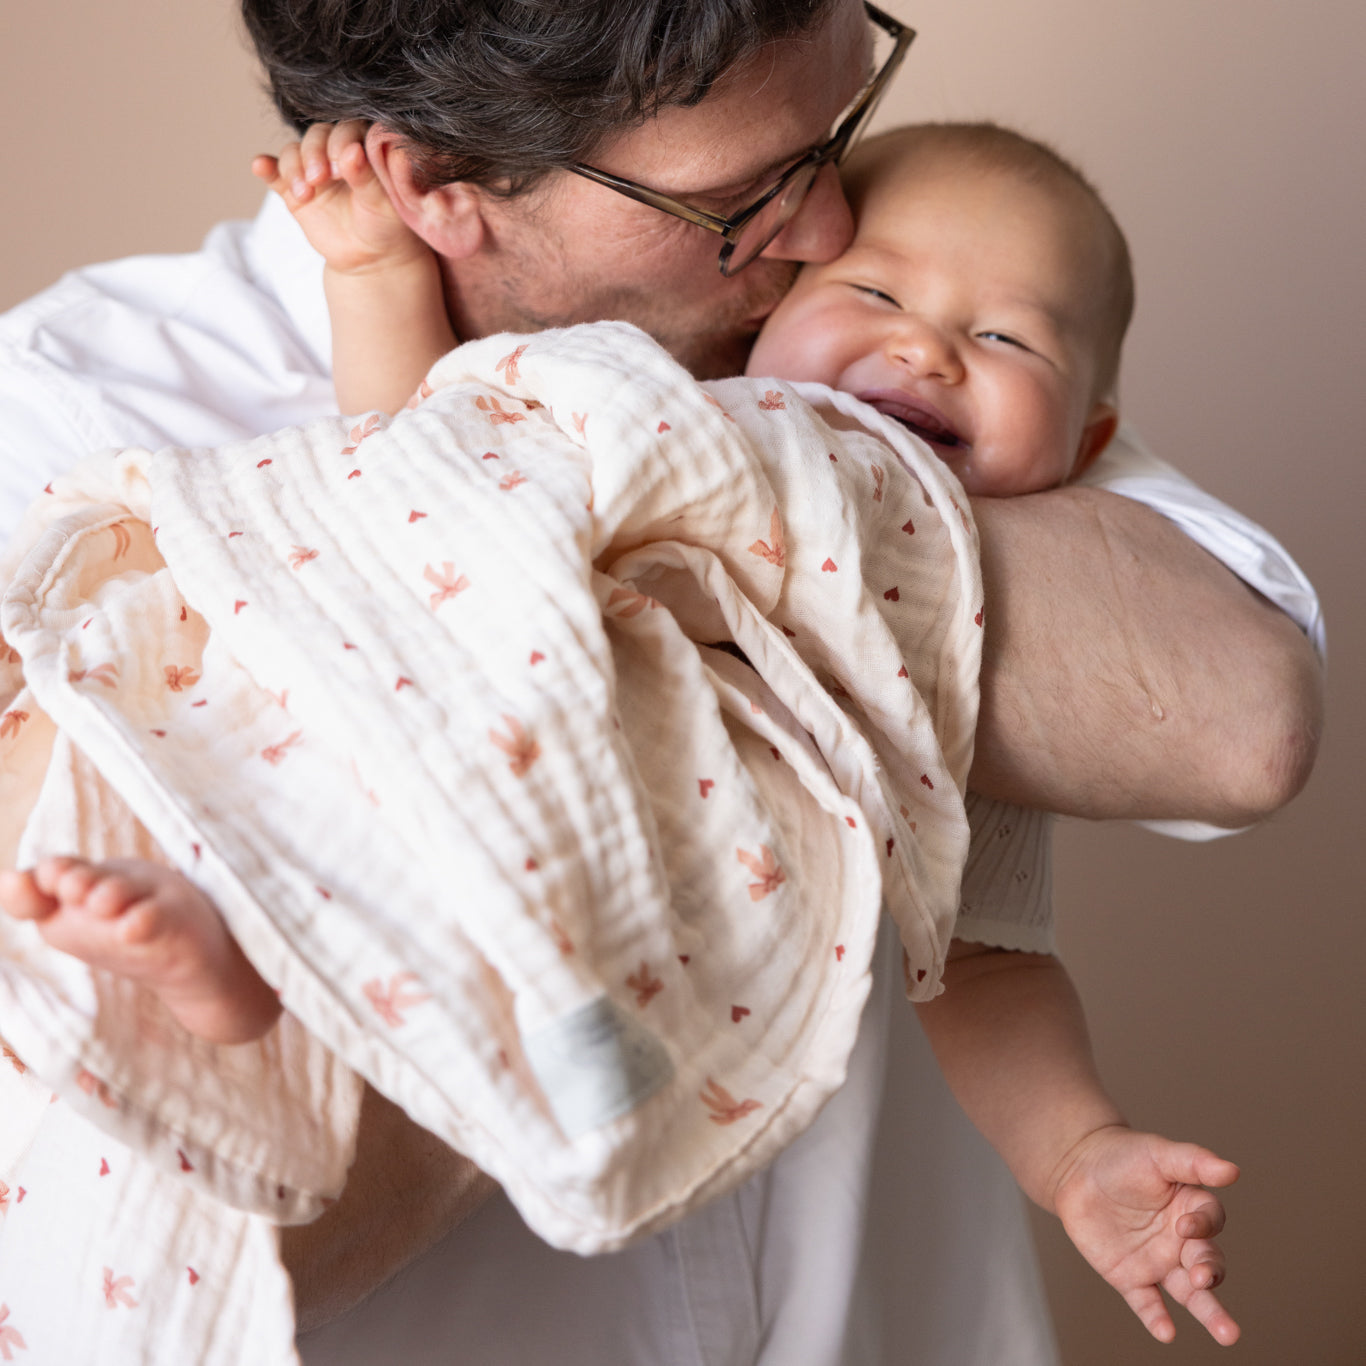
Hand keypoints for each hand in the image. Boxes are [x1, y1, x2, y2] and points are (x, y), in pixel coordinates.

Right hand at [252, 121, 428, 274]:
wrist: (369, 256)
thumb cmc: (383, 224)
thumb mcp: (380, 204)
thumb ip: (366, 177)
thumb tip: (352, 151)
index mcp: (361, 148)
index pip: (346, 130)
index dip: (339, 143)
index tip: (341, 167)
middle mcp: (334, 152)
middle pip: (315, 136)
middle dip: (314, 154)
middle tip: (320, 179)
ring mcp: (311, 169)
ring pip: (294, 152)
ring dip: (294, 168)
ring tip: (304, 194)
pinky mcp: (292, 189)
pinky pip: (275, 173)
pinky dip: (266, 167)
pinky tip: (260, 165)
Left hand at [1051, 1125, 1239, 1344]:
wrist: (1078, 1170)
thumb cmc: (1123, 1156)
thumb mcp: (1157, 1153)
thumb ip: (1193, 1161)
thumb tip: (1232, 1171)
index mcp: (1192, 1209)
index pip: (1211, 1221)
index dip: (1203, 1226)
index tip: (1185, 1226)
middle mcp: (1182, 1241)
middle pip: (1207, 1263)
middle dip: (1210, 1273)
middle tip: (1203, 1278)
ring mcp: (1158, 1262)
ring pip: (1190, 1294)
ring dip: (1209, 1314)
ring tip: (1228, 1335)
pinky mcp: (1131, 1278)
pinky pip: (1148, 1303)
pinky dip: (1157, 1318)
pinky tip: (1166, 1332)